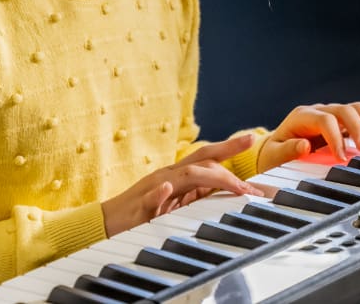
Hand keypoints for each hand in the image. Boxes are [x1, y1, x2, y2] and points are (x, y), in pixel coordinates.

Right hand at [102, 135, 265, 235]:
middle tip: (250, 142)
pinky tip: (166, 189)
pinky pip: (150, 197)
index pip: (207, 157)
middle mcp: (169, 176)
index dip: (228, 146)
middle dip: (227, 149)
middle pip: (201, 158)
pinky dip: (159, 193)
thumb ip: (197, 194)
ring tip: (235, 185)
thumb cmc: (142, 213)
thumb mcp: (176, 202)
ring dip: (211, 177)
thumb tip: (224, 191)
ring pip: (184, 175)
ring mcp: (154, 188)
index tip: (251, 138)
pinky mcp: (139, 206)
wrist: (109, 222)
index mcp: (178, 175)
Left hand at [258, 102, 359, 169]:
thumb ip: (288, 150)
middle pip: (344, 111)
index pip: (324, 120)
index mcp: (302, 117)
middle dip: (357, 128)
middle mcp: (319, 111)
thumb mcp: (274, 155)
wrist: (275, 150)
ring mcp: (332, 114)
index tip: (342, 157)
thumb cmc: (274, 153)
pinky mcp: (342, 121)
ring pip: (356, 109)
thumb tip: (304, 146)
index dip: (335, 137)